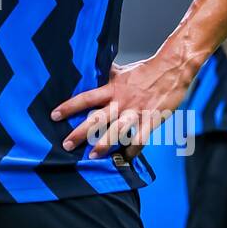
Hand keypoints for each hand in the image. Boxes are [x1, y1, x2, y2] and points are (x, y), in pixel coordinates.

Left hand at [52, 52, 196, 160]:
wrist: (172, 69)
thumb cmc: (145, 70)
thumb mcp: (120, 71)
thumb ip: (104, 74)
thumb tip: (88, 68)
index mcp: (112, 88)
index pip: (86, 98)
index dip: (69, 106)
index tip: (54, 115)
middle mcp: (122, 101)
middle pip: (98, 118)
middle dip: (81, 132)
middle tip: (66, 144)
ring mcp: (137, 112)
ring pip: (117, 131)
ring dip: (104, 144)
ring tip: (92, 156)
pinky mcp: (152, 120)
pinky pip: (141, 139)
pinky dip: (133, 150)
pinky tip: (125, 159)